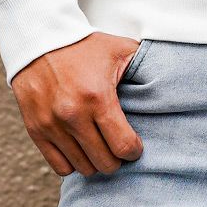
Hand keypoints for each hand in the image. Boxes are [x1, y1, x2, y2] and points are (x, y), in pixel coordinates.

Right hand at [10, 32, 144, 176]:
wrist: (38, 38)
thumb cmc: (84, 45)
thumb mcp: (118, 49)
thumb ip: (144, 65)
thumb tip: (170, 82)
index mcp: (97, 96)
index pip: (123, 147)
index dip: (134, 150)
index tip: (133, 144)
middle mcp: (72, 114)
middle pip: (105, 163)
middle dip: (116, 158)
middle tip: (116, 145)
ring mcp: (52, 124)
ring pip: (84, 169)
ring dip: (95, 161)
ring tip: (98, 146)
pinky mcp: (36, 130)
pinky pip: (60, 167)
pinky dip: (73, 163)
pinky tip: (79, 148)